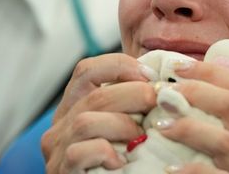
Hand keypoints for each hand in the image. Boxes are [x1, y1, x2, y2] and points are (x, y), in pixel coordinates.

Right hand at [42, 53, 153, 173]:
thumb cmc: (120, 169)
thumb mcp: (125, 130)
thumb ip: (135, 105)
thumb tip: (170, 78)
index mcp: (74, 110)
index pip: (86, 71)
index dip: (119, 66)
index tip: (150, 75)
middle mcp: (60, 128)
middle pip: (95, 94)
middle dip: (134, 94)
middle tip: (160, 102)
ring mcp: (58, 152)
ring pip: (86, 120)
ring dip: (123, 125)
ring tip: (142, 138)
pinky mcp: (62, 173)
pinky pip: (81, 152)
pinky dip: (106, 153)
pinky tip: (122, 163)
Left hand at [155, 60, 228, 173]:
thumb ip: (220, 118)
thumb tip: (186, 79)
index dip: (211, 72)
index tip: (176, 66)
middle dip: (197, 92)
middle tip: (163, 93)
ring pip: (226, 140)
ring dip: (189, 128)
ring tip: (160, 126)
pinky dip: (190, 171)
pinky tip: (169, 169)